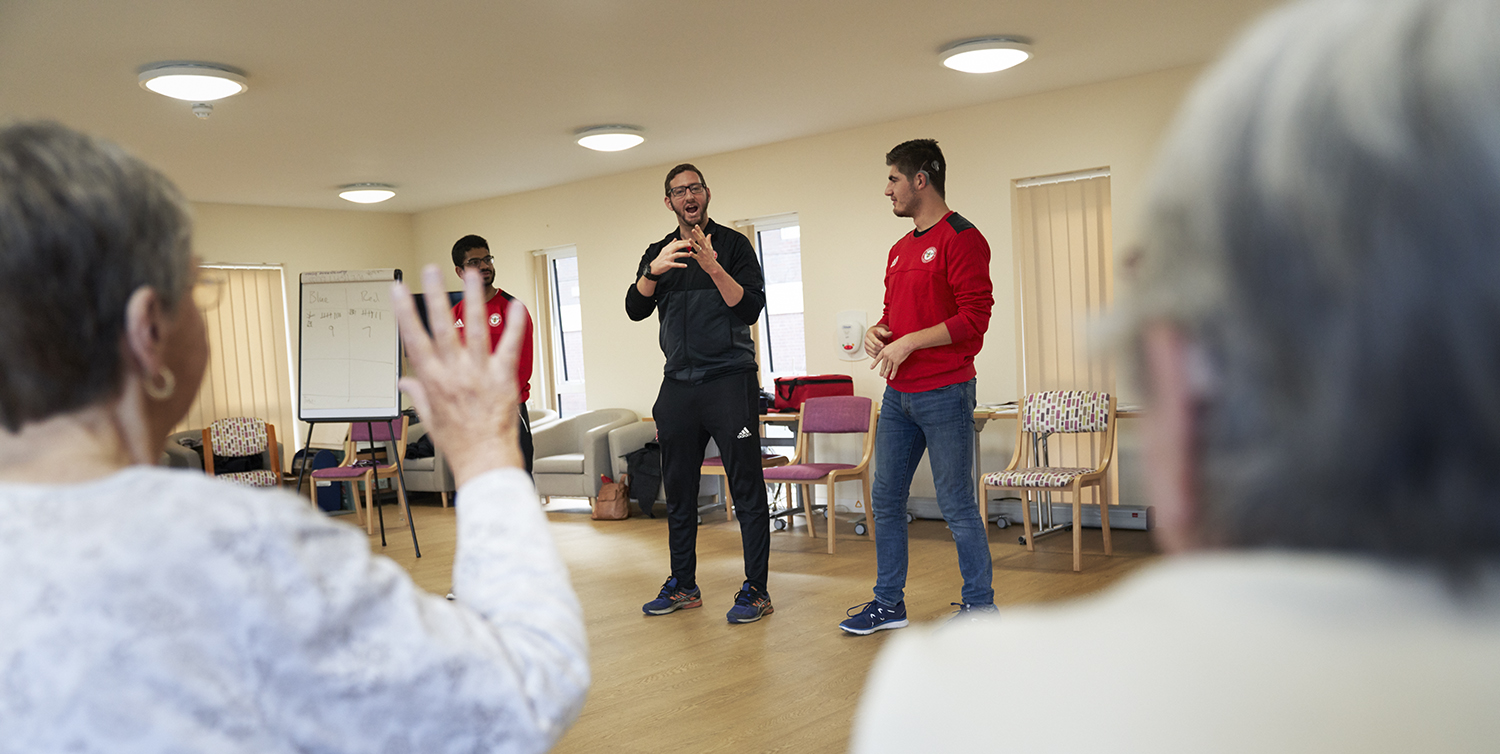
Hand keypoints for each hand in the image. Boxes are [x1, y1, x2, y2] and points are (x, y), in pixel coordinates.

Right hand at [391, 265, 524, 484]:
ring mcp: (480, 373)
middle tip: (432, 270)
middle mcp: (455, 373)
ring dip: (474, 300)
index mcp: (434, 381)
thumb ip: (418, 394)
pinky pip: (509, 346)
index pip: (414, 340)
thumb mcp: (429, 419)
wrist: (485, 459)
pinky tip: (516, 306)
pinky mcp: (503, 377)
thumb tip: (404, 381)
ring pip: (476, 329)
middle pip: (443, 327)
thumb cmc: (459, 443)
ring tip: (473, 275)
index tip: (398, 290)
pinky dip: (514, 326)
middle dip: (435, 296)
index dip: (404, 313)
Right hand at [649, 239, 693, 276]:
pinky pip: (675, 265)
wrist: (655, 266)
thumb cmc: (661, 258)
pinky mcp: (668, 264)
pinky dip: (680, 265)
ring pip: (677, 255)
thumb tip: (675, 239)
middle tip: (691, 244)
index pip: (677, 243)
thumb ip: (671, 244)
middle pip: (677, 246)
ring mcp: (668, 258)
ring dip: (684, 254)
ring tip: (690, 255)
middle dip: (684, 245)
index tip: (690, 240)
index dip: (683, 241)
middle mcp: (668, 252)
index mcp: (668, 248)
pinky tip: (686, 265)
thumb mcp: (665, 250)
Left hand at [687, 225, 722, 274]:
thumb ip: (708, 240)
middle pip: (700, 240)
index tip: (696, 225)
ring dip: (693, 244)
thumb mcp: (710, 248)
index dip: (699, 231)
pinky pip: (696, 257)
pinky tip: (690, 252)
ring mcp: (702, 254)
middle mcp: (705, 248)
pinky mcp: (700, 259)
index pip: (702, 236)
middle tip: (693, 230)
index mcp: (706, 245)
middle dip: (696, 235)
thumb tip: (709, 234)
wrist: (713, 266)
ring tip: (689, 240)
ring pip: (698, 248)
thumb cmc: (710, 257)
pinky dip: (693, 255)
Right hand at [864, 324, 891, 359]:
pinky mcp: (867, 351)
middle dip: (881, 348)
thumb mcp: (882, 330)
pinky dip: (879, 355)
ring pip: (874, 352)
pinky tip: (883, 352)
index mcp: (869, 334)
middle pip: (874, 347)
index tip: (883, 345)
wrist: (874, 334)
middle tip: (887, 348)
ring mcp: (866, 346)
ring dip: (880, 352)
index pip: (873, 340)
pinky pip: (873, 356)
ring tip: (886, 350)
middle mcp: (866, 341)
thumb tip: (890, 333)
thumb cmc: (878, 332)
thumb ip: (885, 332)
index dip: (878, 343)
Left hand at [870, 333, 915, 379]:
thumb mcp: (890, 345)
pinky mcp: (897, 362)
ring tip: (884, 376)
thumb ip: (887, 350)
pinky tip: (891, 377)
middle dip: (881, 371)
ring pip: (888, 368)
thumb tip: (885, 354)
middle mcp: (886, 355)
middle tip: (880, 375)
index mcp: (884, 351)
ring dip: (886, 373)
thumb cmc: (900, 343)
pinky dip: (892, 374)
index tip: (871, 368)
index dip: (874, 364)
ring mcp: (891, 359)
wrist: (906, 343)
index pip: (877, 359)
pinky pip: (894, 370)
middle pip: (883, 365)